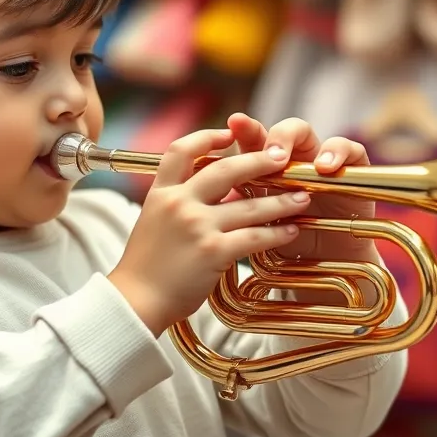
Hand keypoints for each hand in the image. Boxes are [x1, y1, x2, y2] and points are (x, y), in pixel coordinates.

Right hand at [109, 128, 313, 336]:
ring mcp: (196, 226)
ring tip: (302, 198)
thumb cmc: (146, 268)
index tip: (229, 134)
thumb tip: (209, 190)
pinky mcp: (213, 251)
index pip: (182, 150)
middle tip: (282, 159)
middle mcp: (178, 203)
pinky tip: (291, 231)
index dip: (207, 137)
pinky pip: (254, 237)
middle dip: (259, 161)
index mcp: (161, 193)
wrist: (135, 301)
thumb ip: (178, 202)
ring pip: (250, 205)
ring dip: (281, 201)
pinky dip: (277, 233)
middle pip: (226, 169)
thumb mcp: (152, 222)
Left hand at [226, 114, 380, 305]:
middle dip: (270, 135)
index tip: (231, 124)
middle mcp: (291, 160)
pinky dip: (339, 152)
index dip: (242, 129)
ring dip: (297, 141)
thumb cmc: (281, 248)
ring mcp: (319, 163)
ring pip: (308, 133)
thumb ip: (230, 205)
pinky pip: (350, 150)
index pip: (250, 141)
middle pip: (277, 131)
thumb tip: (188, 192)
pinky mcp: (352, 171)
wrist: (322, 271)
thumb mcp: (251, 227)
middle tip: (267, 152)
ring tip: (289, 160)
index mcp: (263, 168)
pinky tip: (326, 166)